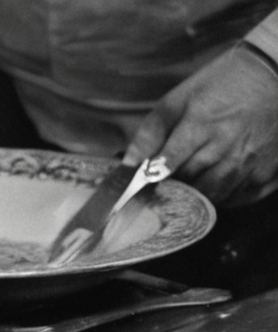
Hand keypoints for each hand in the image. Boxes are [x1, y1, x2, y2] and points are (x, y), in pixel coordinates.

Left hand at [124, 43, 277, 206]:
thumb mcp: (177, 100)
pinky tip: (215, 183)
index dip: (150, 178)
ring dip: (196, 194)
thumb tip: (128, 166)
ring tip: (190, 181)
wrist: (272, 74)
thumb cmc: (219, 85)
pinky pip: (238, 198)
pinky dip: (223, 196)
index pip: (167, 165)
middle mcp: (228, 147)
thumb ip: (150, 134)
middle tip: (165, 181)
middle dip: (173, 184)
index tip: (140, 183)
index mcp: (201, 126)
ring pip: (213, 195)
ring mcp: (250, 161)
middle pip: (189, 183)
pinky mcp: (267, 171)